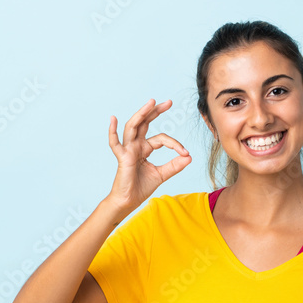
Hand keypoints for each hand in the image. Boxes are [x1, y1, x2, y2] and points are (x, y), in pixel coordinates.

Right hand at [106, 98, 190, 219]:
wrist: (129, 201)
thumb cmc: (141, 187)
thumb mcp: (162, 174)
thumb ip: (175, 166)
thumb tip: (189, 157)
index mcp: (145, 148)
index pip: (161, 139)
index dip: (175, 144)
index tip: (185, 152)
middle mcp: (136, 145)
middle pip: (145, 123)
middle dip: (156, 112)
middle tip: (169, 102)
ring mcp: (128, 149)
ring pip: (133, 127)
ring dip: (141, 114)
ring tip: (151, 102)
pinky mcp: (122, 157)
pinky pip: (115, 143)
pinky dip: (112, 131)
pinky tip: (113, 119)